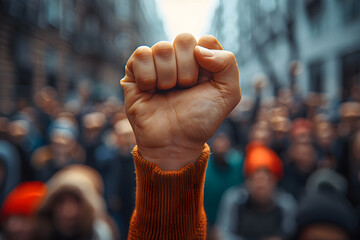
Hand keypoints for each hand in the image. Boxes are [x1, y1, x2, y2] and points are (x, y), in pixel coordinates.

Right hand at [121, 34, 240, 169]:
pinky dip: (148, 76)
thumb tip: (198, 48)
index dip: (206, 63)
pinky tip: (150, 91)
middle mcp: (178, 59)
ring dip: (168, 77)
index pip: (205, 40)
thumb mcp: (228, 94)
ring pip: (162, 48)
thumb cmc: (200, 119)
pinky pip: (141, 55)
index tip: (202, 83)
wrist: (174, 142)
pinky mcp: (135, 71)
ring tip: (167, 93)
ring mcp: (157, 64)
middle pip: (184, 39)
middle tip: (184, 90)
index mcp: (201, 60)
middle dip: (187, 70)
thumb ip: (227, 63)